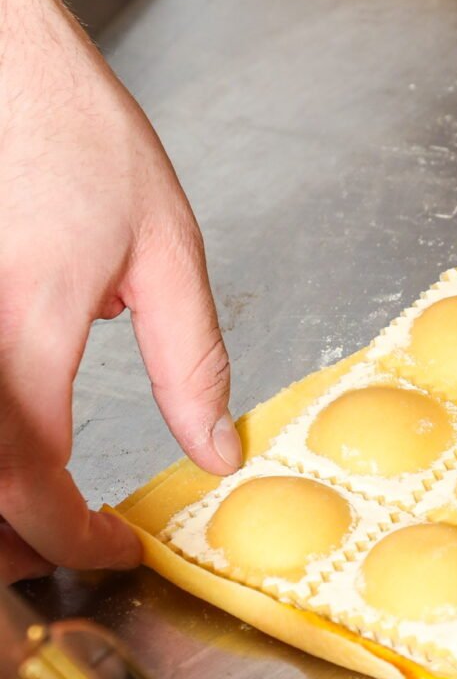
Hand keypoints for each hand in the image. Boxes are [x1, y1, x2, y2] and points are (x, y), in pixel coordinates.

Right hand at [0, 0, 239, 582]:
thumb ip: (190, 358)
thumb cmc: (72, 129)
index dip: (70, 533)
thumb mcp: (163, 243)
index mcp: (27, 323)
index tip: (114, 546)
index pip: (29, 476)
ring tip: (38, 515)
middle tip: (67, 549)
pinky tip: (14, 443)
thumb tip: (215, 447)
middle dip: (11, 542)